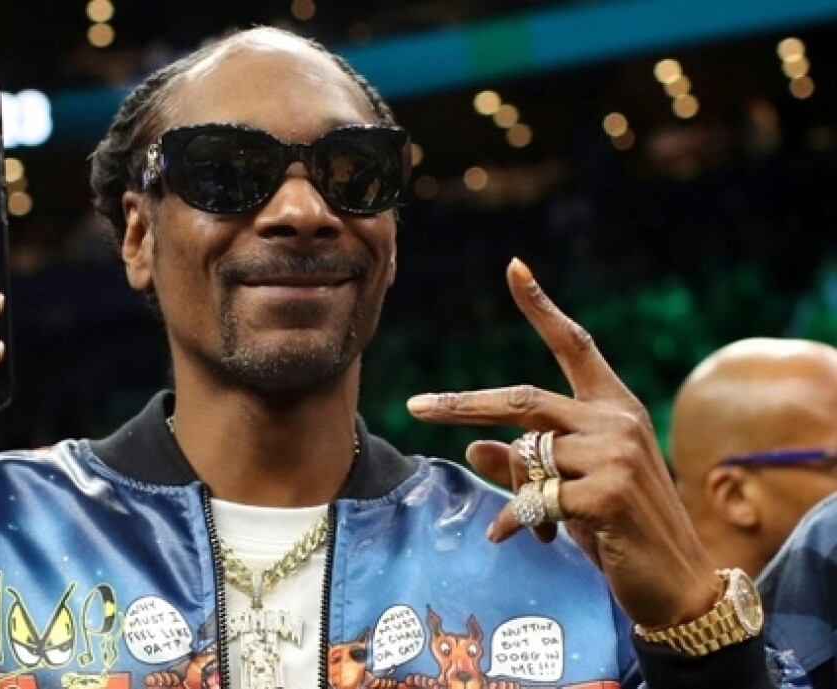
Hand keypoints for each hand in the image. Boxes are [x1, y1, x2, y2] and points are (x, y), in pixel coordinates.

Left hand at [406, 258, 718, 628]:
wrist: (676, 584)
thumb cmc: (619, 530)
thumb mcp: (568, 489)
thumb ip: (524, 464)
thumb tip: (473, 447)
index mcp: (613, 407)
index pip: (575, 344)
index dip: (542, 306)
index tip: (514, 268)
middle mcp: (617, 420)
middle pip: (522, 400)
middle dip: (463, 404)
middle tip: (416, 407)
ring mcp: (616, 455)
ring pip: (525, 458)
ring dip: (513, 494)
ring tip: (526, 523)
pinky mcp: (608, 493)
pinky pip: (532, 500)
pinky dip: (511, 522)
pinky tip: (507, 538)